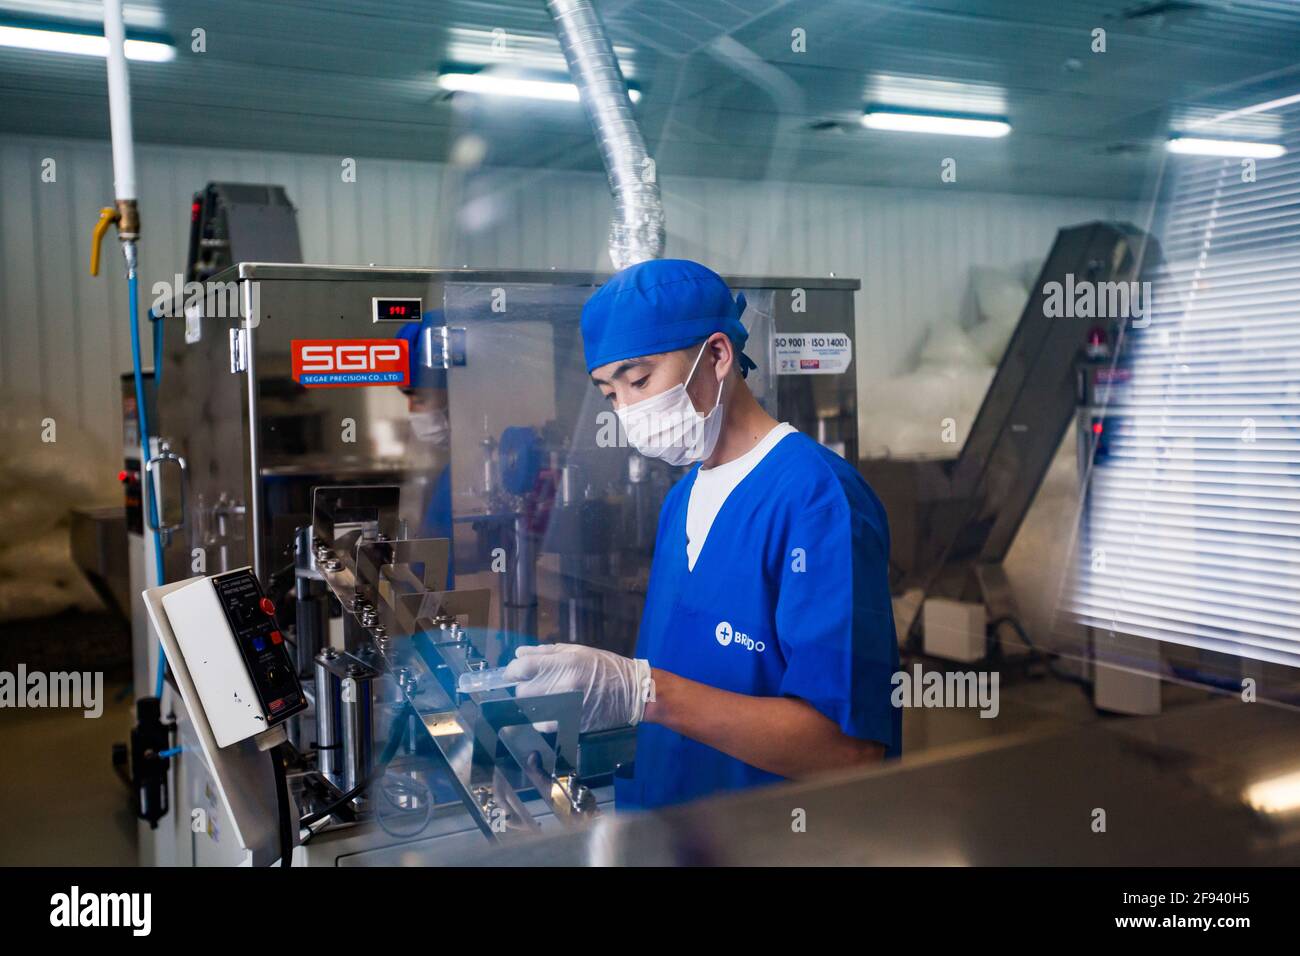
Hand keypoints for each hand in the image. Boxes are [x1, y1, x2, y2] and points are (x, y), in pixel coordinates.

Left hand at [503, 644, 652, 732]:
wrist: (631, 692)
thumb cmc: (605, 667)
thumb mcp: (576, 651)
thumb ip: (545, 652)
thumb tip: (519, 654)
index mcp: (565, 663)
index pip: (523, 668)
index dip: (512, 670)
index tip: (513, 672)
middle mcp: (563, 686)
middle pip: (523, 692)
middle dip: (524, 687)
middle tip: (535, 684)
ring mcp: (567, 708)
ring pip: (531, 710)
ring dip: (533, 704)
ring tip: (546, 696)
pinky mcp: (570, 724)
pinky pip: (542, 724)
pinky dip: (542, 718)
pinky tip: (553, 710)